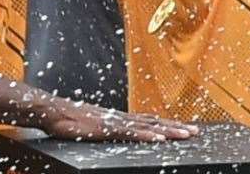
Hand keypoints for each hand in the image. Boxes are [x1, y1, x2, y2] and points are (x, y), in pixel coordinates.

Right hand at [41, 101, 197, 142]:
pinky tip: (159, 138)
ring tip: (185, 135)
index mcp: (118, 118)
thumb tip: (114, 133)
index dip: (167, 124)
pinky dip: (146, 134)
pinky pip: (131, 132)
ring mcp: (115, 122)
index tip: (183, 127)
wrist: (52, 111)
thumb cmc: (68, 120)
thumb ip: (104, 130)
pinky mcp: (107, 128)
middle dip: (176, 127)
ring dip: (168, 130)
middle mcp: (121, 118)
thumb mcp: (91, 126)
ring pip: (148, 125)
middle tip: (196, 132)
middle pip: (154, 121)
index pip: (148, 120)